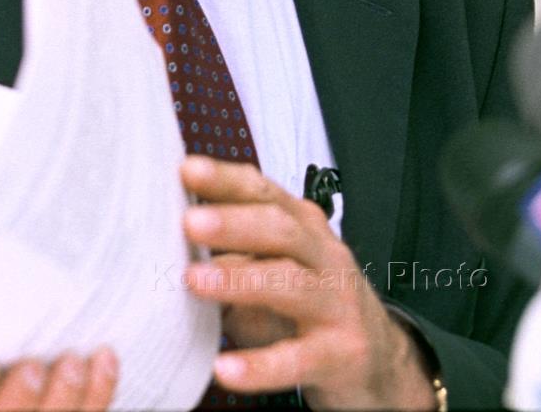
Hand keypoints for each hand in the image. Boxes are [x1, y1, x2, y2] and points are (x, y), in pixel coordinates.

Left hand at [180, 156, 435, 409]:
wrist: (378, 362)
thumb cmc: (306, 305)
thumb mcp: (271, 269)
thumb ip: (230, 253)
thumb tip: (161, 240)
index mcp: (301, 225)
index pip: (262, 191)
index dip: (226, 179)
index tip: (185, 170)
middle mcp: (323, 254)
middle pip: (279, 229)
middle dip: (233, 222)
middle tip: (188, 222)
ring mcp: (336, 303)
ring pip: (290, 283)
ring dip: (241, 280)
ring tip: (195, 281)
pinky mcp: (342, 354)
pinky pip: (299, 358)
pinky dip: (261, 366)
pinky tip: (225, 369)